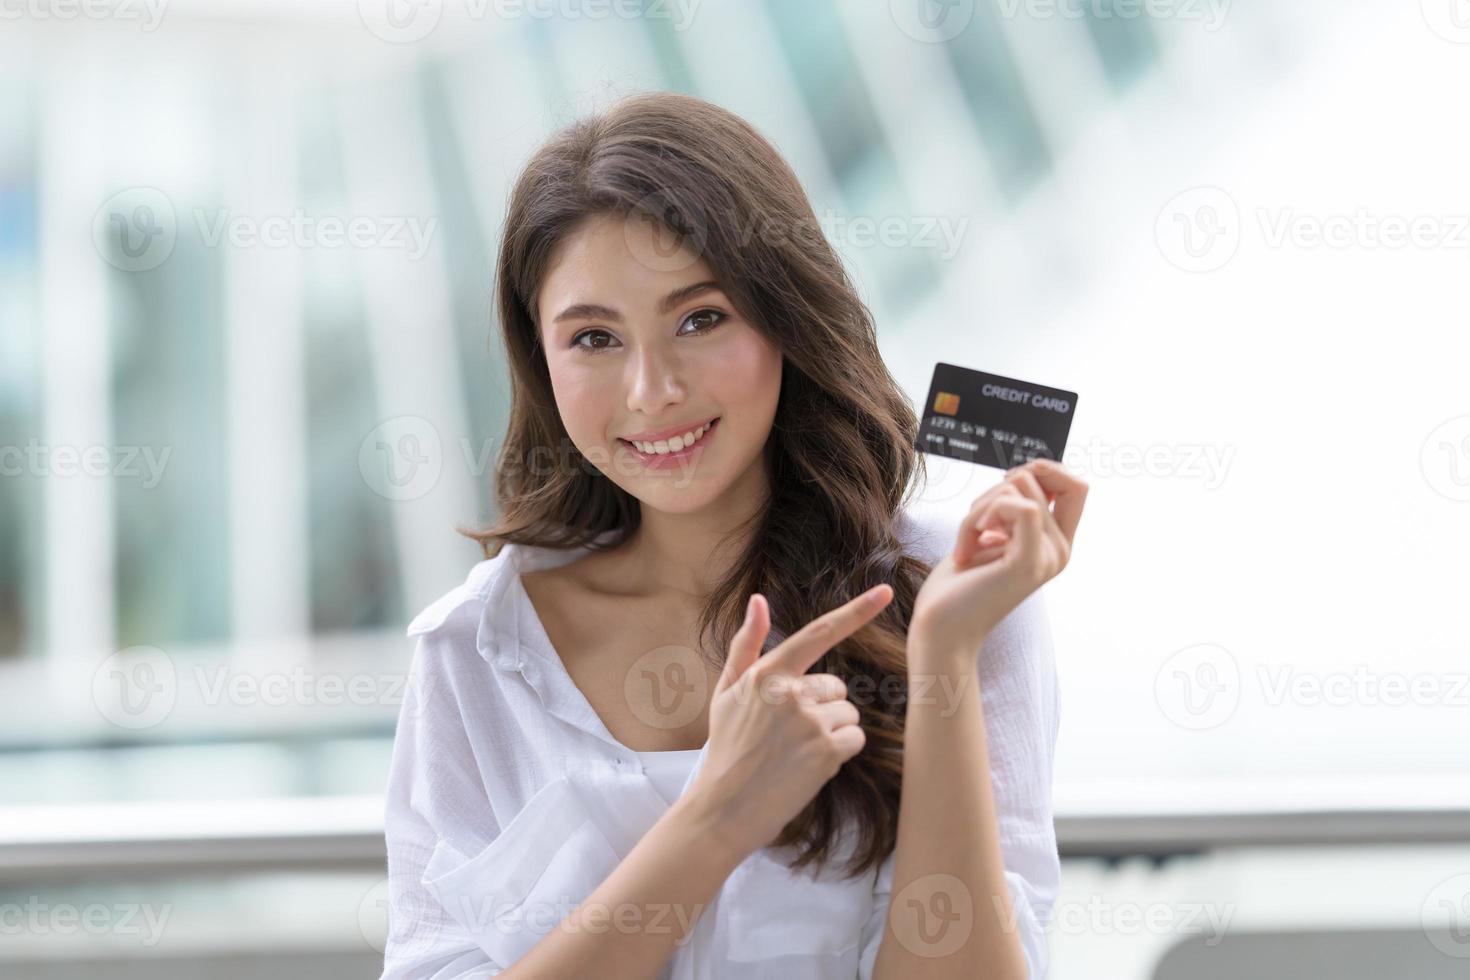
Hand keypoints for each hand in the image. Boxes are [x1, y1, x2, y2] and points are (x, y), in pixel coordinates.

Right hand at [685, 584, 894, 858]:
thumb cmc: (726, 748)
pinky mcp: (825, 751)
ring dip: (831, 733)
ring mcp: (809, 722)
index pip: (819, 633)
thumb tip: (758, 600)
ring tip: (796, 753)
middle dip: (822, 708)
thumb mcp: (727, 692)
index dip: (857, 611)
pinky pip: (854, 739)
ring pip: (848, 713)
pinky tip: (810, 766)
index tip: (885, 592)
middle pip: (836, 687)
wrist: (724, 808)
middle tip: (788, 736)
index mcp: (768, 673)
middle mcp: (790, 692)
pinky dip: (840, 753)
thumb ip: (746, 645)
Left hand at [910, 458, 1087, 661]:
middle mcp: (1060, 550)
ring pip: (1018, 487)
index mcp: (1055, 543)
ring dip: (977, 509)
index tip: (1006, 483)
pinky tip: (967, 549)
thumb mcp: (991, 535)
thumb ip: (1012, 509)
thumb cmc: (958, 584)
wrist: (942, 629)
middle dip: (994, 489)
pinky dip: (979, 518)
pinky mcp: (1029, 563)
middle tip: (976, 526)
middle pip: (1037, 478)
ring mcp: (1048, 557)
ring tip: (967, 545)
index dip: (1045, 469)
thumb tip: (1025, 472)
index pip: (1077, 486)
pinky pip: (1017, 507)